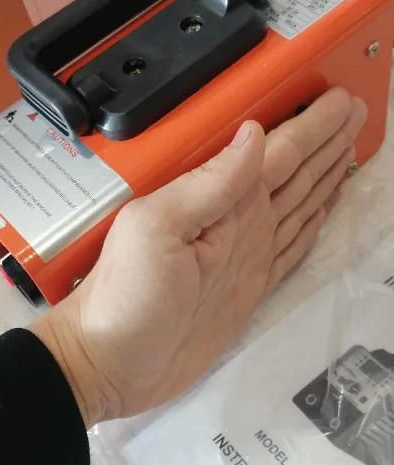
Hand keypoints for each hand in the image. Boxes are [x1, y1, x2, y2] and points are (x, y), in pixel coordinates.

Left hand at [31, 88, 365, 426]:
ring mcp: (243, 254)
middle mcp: (235, 223)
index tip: (339, 101)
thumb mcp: (157, 229)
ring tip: (348, 150)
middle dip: (326, 142)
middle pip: (294, 172)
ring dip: (324, 177)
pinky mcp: (247, 288)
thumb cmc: (123, 298)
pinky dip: (309, 228)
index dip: (311, 126)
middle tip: (354, 112)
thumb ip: (207, 185)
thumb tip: (251, 135)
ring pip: (297, 204)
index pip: (276, 152)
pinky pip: (289, 249)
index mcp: (216, 202)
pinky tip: (321, 212)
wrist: (110, 362)